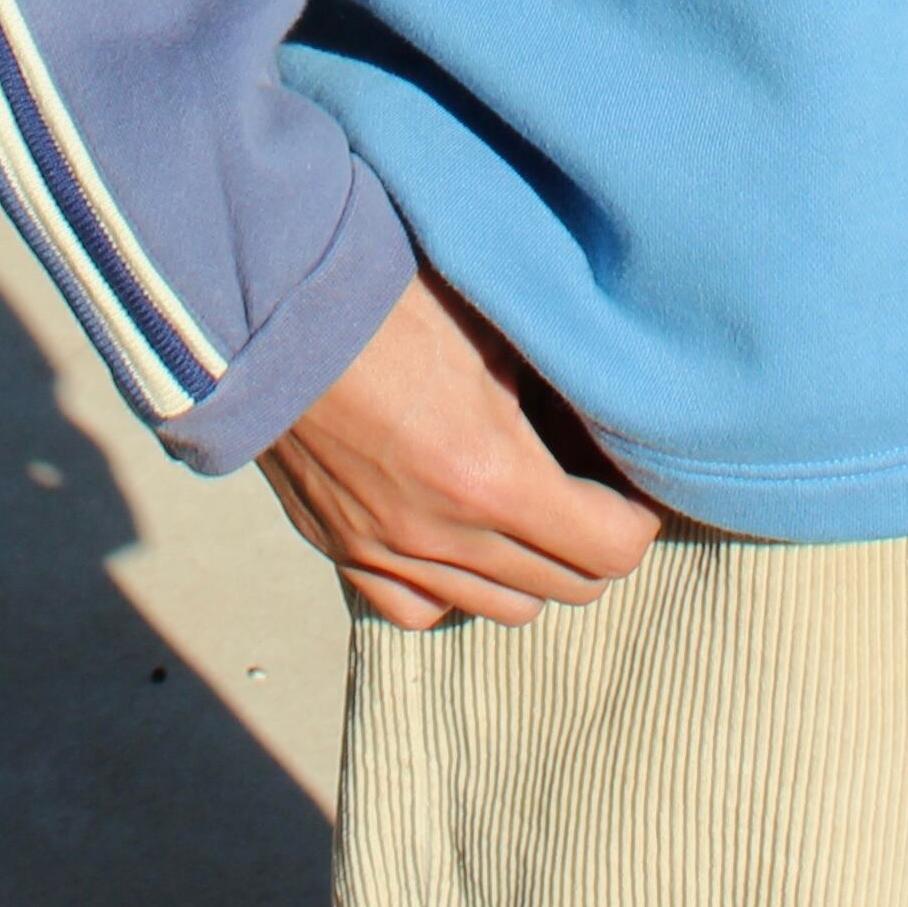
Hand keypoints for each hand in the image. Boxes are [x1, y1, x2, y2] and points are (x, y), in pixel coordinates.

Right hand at [262, 268, 662, 630]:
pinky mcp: (343, 552)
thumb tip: (611, 420)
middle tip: (593, 490)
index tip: (636, 484)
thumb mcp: (495, 329)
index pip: (611, 550)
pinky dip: (454, 585)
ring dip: (532, 568)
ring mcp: (389, 554)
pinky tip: (458, 534)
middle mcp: (444, 539)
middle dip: (595, 542)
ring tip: (531, 510)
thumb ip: (557, 391)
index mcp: (493, 479)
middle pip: (566, 588)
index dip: (638, 517)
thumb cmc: (387, 298)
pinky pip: (421, 608)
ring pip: (500, 607)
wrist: (269, 304)